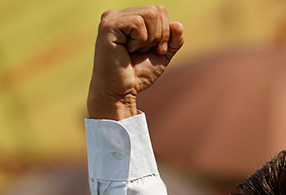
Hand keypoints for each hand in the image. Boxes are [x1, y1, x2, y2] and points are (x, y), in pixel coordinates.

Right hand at [87, 5, 183, 119]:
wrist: (120, 93)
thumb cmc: (138, 75)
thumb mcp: (162, 54)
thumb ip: (173, 40)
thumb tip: (177, 25)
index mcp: (128, 18)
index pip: (159, 11)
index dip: (165, 33)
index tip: (154, 51)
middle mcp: (118, 15)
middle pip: (157, 10)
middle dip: (160, 36)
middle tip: (144, 52)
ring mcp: (111, 18)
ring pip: (151, 15)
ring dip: (150, 39)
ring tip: (135, 51)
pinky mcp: (108, 26)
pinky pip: (139, 24)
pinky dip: (140, 41)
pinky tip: (127, 51)